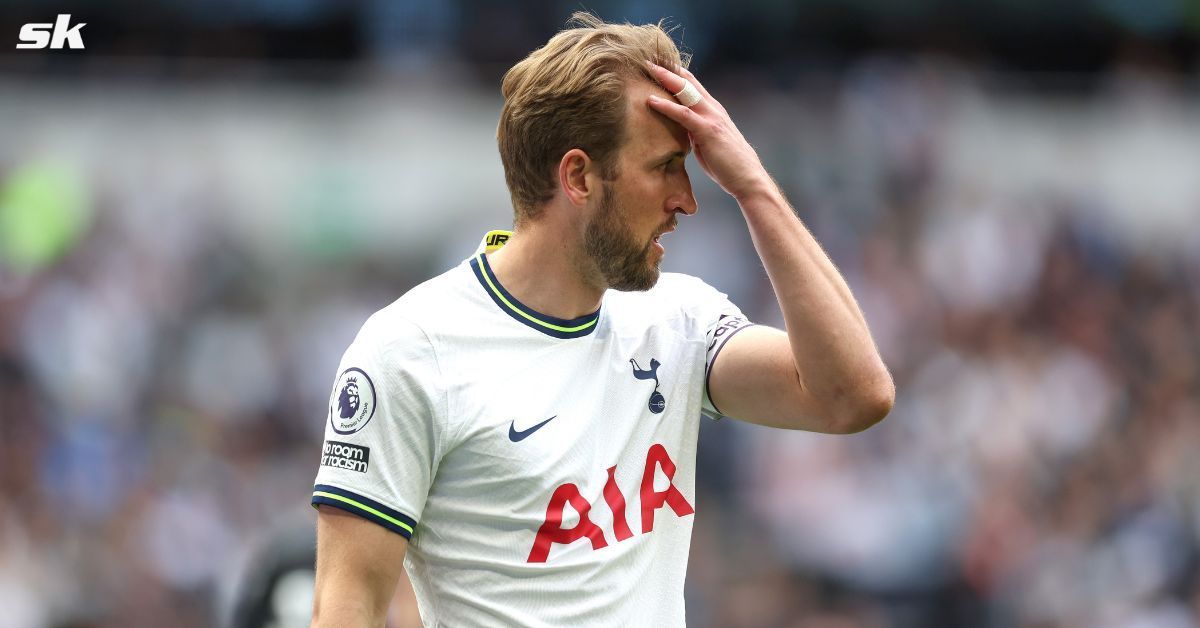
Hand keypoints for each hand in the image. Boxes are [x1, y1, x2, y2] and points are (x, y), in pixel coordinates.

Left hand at [646, 63, 770, 200]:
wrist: (748, 178)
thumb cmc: (728, 166)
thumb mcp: (707, 144)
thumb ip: (695, 133)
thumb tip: (681, 131)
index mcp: (714, 111)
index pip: (693, 86)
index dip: (676, 74)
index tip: (659, 64)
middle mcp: (713, 109)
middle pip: (688, 82)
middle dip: (669, 69)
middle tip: (649, 58)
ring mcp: (712, 117)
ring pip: (686, 92)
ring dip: (666, 79)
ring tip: (648, 68)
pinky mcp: (708, 130)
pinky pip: (683, 114)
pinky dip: (666, 105)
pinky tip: (651, 100)